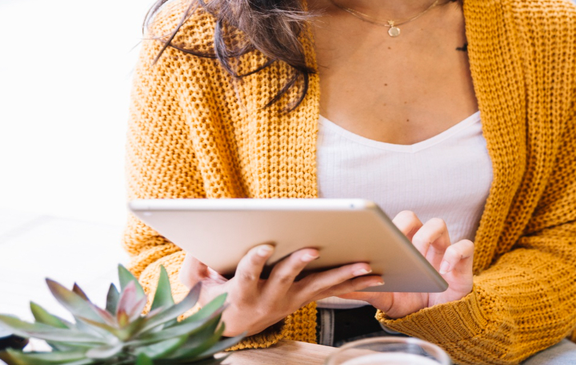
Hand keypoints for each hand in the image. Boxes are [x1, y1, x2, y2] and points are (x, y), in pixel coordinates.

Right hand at [179, 245, 382, 336]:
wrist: (231, 329)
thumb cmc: (214, 300)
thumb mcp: (198, 285)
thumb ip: (198, 266)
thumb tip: (203, 248)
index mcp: (242, 293)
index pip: (246, 274)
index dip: (254, 261)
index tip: (262, 246)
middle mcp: (269, 299)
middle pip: (288, 279)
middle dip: (300, 263)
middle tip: (315, 248)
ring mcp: (289, 301)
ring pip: (318, 286)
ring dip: (342, 275)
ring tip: (365, 264)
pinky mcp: (304, 300)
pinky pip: (332, 292)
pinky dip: (354, 283)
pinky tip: (377, 275)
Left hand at [340, 211, 473, 318]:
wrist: (437, 318)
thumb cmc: (411, 301)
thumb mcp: (385, 298)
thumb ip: (364, 290)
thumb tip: (334, 288)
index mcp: (401, 246)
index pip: (390, 224)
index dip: (382, 223)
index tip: (372, 232)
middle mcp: (421, 242)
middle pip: (411, 217)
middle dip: (403, 226)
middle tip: (395, 242)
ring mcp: (442, 249)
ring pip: (438, 224)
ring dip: (427, 237)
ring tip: (419, 257)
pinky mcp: (462, 261)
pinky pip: (463, 247)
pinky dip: (454, 254)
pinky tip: (443, 270)